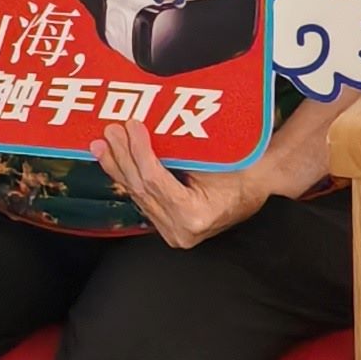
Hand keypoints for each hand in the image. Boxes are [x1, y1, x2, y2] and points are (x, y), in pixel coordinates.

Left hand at [94, 100, 332, 250]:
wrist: (259, 184)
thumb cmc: (242, 169)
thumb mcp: (211, 160)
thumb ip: (176, 155)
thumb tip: (139, 132)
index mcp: (194, 216)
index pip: (155, 180)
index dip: (139, 152)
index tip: (130, 126)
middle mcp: (180, 231)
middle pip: (141, 189)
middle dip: (122, 157)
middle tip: (109, 131)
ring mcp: (173, 233)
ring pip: (137, 195)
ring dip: (118, 168)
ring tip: (101, 145)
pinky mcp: (169, 227)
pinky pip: (143, 200)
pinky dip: (128, 178)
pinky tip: (114, 162)